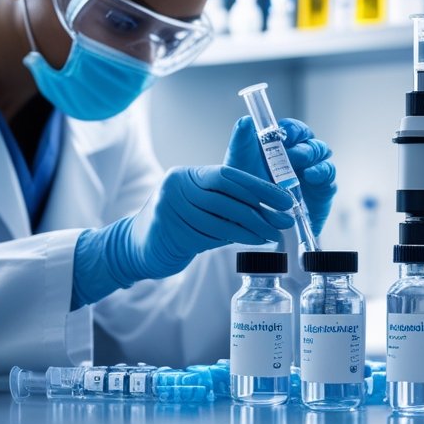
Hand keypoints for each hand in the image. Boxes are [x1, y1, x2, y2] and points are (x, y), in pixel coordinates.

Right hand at [77, 166, 294, 302]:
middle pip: (228, 194)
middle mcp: (176, 186)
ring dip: (254, 227)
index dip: (260, 187)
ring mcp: (170, 208)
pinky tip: (254, 241)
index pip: (228, 174)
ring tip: (274, 234)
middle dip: (261, 207)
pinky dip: (237, 238)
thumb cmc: (180, 225)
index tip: (284, 199)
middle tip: (286, 219)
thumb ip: (230, 199)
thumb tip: (273, 202)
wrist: (138, 248)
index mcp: (187, 174)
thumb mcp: (202, 205)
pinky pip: (212, 235)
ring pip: (223, 218)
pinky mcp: (170, 231)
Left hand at [224, 116, 336, 236]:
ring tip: (299, 163)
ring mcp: (312, 173)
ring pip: (322, 153)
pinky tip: (310, 175)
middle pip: (310, 140)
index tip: (284, 133)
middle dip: (303, 143)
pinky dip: (321, 171)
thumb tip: (245, 120)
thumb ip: (242, 141)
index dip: (292, 129)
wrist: (254, 225)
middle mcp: (299, 158)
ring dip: (313, 154)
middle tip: (290, 153)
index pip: (293, 130)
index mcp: (282, 148)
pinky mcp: (323, 190)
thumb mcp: (238, 165)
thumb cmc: (245, 191)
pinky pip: (329, 174)